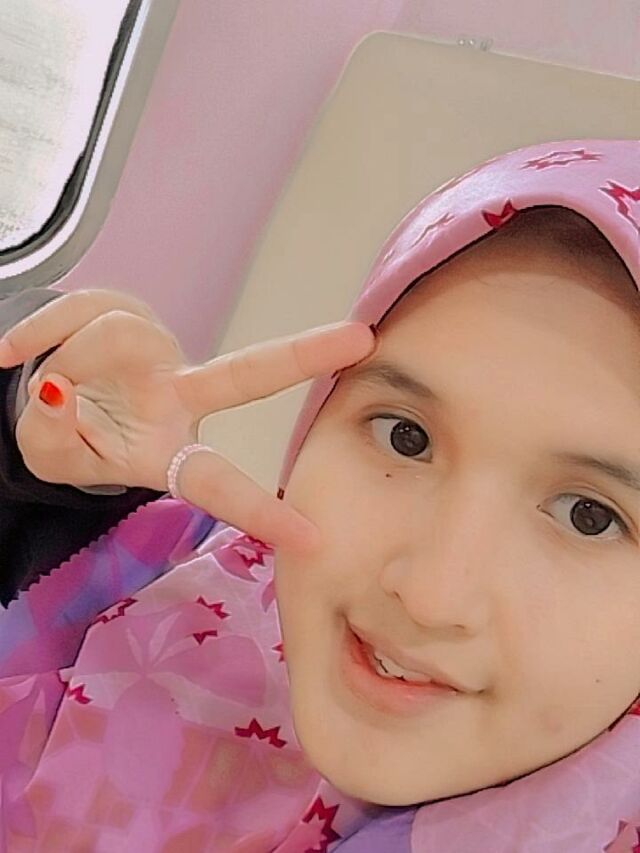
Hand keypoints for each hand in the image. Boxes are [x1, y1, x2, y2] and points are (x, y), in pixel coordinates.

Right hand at [1, 289, 375, 551]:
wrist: (43, 390)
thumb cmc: (66, 438)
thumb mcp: (52, 457)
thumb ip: (54, 435)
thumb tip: (58, 389)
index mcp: (168, 451)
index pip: (218, 483)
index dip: (259, 512)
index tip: (312, 539)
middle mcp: (180, 398)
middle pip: (245, 374)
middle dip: (303, 354)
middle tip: (362, 339)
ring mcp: (159, 351)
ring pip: (115, 336)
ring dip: (62, 357)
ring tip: (41, 379)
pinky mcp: (132, 311)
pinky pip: (83, 308)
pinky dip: (41, 330)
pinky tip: (21, 351)